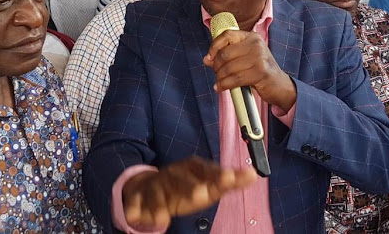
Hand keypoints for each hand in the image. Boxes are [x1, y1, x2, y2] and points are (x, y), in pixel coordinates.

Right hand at [123, 157, 257, 228]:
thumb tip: (254, 176)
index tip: (230, 178)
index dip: (216, 175)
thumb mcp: (208, 185)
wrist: (149, 185)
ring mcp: (156, 184)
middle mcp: (174, 173)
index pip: (205, 170)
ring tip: (162, 219)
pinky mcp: (139, 195)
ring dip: (158, 205)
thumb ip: (229, 182)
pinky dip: (135, 209)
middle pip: (181, 180)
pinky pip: (136, 201)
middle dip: (189, 187)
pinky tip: (136, 217)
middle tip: (200, 195)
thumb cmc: (186, 187)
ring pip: (158, 193)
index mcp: (191, 169)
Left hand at [204, 30, 295, 112]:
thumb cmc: (259, 70)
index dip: (214, 46)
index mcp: (251, 37)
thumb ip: (227, 56)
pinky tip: (221, 87)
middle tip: (217, 73)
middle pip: (225, 53)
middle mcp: (256, 44)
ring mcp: (259, 58)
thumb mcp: (245, 58)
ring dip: (220, 77)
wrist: (279, 85)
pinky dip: (225, 85)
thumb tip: (207, 59)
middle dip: (216, 66)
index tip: (209, 58)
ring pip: (229, 68)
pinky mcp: (260, 73)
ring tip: (220, 82)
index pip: (227, 35)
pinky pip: (235, 79)